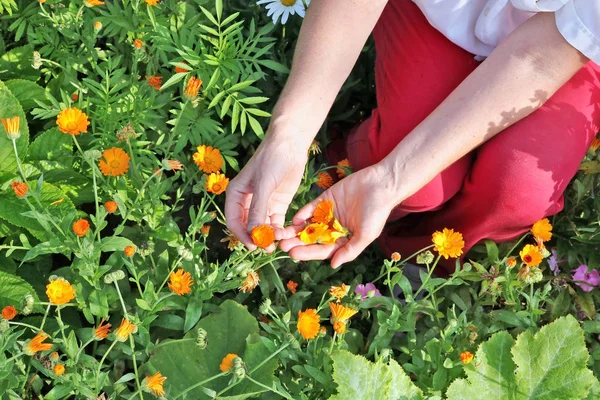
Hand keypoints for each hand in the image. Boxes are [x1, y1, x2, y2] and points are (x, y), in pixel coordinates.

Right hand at [225, 135, 307, 250]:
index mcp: (236, 194)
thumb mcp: (264, 184)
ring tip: (281, 239)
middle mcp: (247, 202)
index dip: (241, 235)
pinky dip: (280, 229)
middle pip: (248, 227)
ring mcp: (262, 204)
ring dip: (270, 235)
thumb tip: (253, 232)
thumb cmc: (272, 159)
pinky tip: (288, 232)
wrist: (290, 145)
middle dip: (257, 238)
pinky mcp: (277, 204)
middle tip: (268, 248)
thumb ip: (258, 208)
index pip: (234, 221)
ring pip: (263, 227)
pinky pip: (276, 222)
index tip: (253, 245)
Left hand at [279, 164, 399, 267]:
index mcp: (343, 239)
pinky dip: (303, 214)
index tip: (294, 254)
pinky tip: (295, 220)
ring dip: (296, 230)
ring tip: (282, 234)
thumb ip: (349, 250)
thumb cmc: (377, 212)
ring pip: (308, 225)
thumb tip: (333, 265)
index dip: (308, 253)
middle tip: (282, 246)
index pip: (322, 250)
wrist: (381, 184)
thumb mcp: (365, 235)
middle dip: (298, 242)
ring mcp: (328, 214)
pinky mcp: (325, 199)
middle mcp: (333, 228)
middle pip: (312, 239)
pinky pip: (311, 208)